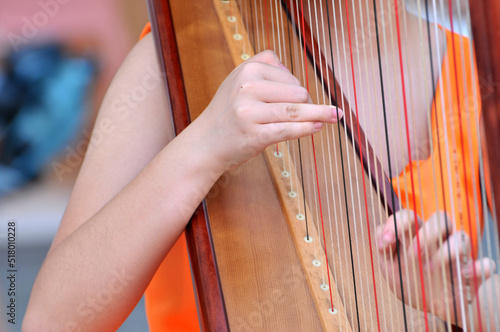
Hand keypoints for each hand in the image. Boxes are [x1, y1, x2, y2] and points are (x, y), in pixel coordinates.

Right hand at [188, 50, 342, 172]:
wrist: (206, 144)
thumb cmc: (227, 114)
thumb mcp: (238, 81)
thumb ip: (263, 68)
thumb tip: (297, 76)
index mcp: (246, 70)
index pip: (288, 74)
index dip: (297, 87)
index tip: (300, 100)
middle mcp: (247, 88)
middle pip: (296, 91)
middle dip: (305, 103)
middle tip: (302, 115)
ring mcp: (250, 112)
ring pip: (297, 110)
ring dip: (320, 114)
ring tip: (336, 116)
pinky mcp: (255, 135)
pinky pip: (289, 129)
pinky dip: (308, 128)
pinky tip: (319, 127)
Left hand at [376, 210, 495, 326]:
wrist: (431, 305)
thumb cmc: (408, 279)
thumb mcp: (389, 267)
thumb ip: (384, 249)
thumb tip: (383, 241)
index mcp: (416, 233)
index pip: (410, 215)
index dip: (397, 222)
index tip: (387, 241)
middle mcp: (438, 238)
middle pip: (441, 218)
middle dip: (426, 234)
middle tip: (413, 255)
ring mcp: (457, 254)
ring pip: (462, 236)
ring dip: (448, 250)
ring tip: (430, 268)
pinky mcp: (473, 272)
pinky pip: (485, 265)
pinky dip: (479, 268)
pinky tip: (466, 274)